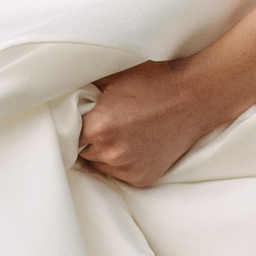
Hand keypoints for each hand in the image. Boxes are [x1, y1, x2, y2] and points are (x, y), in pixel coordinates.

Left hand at [72, 53, 245, 190]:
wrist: (195, 96)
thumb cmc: (155, 80)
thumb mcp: (112, 77)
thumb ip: (83, 90)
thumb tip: (60, 94)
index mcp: (99, 128)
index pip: (66, 134)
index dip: (70, 125)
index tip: (76, 119)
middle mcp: (112, 154)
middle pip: (81, 152)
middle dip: (86, 139)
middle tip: (102, 121)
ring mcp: (129, 169)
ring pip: (99, 165)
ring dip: (103, 152)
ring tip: (121, 131)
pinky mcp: (143, 179)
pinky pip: (119, 173)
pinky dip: (122, 161)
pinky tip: (134, 143)